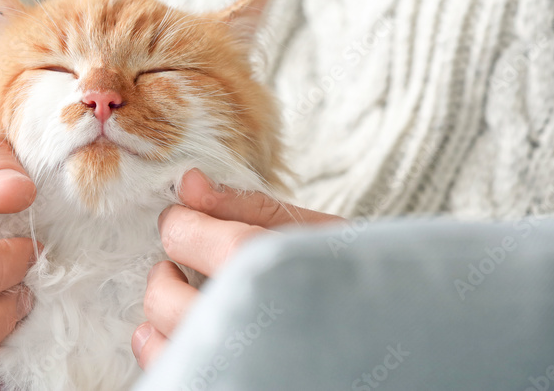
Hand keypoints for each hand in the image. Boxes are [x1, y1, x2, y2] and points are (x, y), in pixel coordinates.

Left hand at [131, 168, 344, 368]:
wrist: (390, 336)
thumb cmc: (358, 280)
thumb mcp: (318, 231)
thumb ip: (250, 206)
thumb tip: (189, 182)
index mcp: (273, 274)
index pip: (189, 239)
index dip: (178, 225)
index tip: (182, 220)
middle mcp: (250, 328)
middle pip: (167, 298)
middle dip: (165, 274)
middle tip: (185, 263)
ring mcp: (239, 367)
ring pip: (164, 341)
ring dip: (163, 312)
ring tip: (188, 297)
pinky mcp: (228, 386)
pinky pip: (174, 373)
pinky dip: (165, 350)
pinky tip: (185, 334)